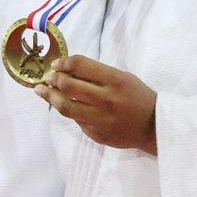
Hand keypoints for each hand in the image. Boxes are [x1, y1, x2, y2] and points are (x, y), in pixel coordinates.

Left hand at [35, 55, 158, 154]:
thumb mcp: (123, 78)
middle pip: (69, 86)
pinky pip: (76, 121)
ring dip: (49, 96)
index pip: (81, 65)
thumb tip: (67, 69)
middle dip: (54, 79)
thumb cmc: (137, 97)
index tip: (56, 64)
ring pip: (65, 107)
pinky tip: (61, 104)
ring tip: (41, 90)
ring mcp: (101, 119)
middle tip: (49, 77)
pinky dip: (67, 111)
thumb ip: (97, 74)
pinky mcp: (97, 134)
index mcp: (116, 81)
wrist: (155, 127)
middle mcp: (107, 100)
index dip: (64, 62)